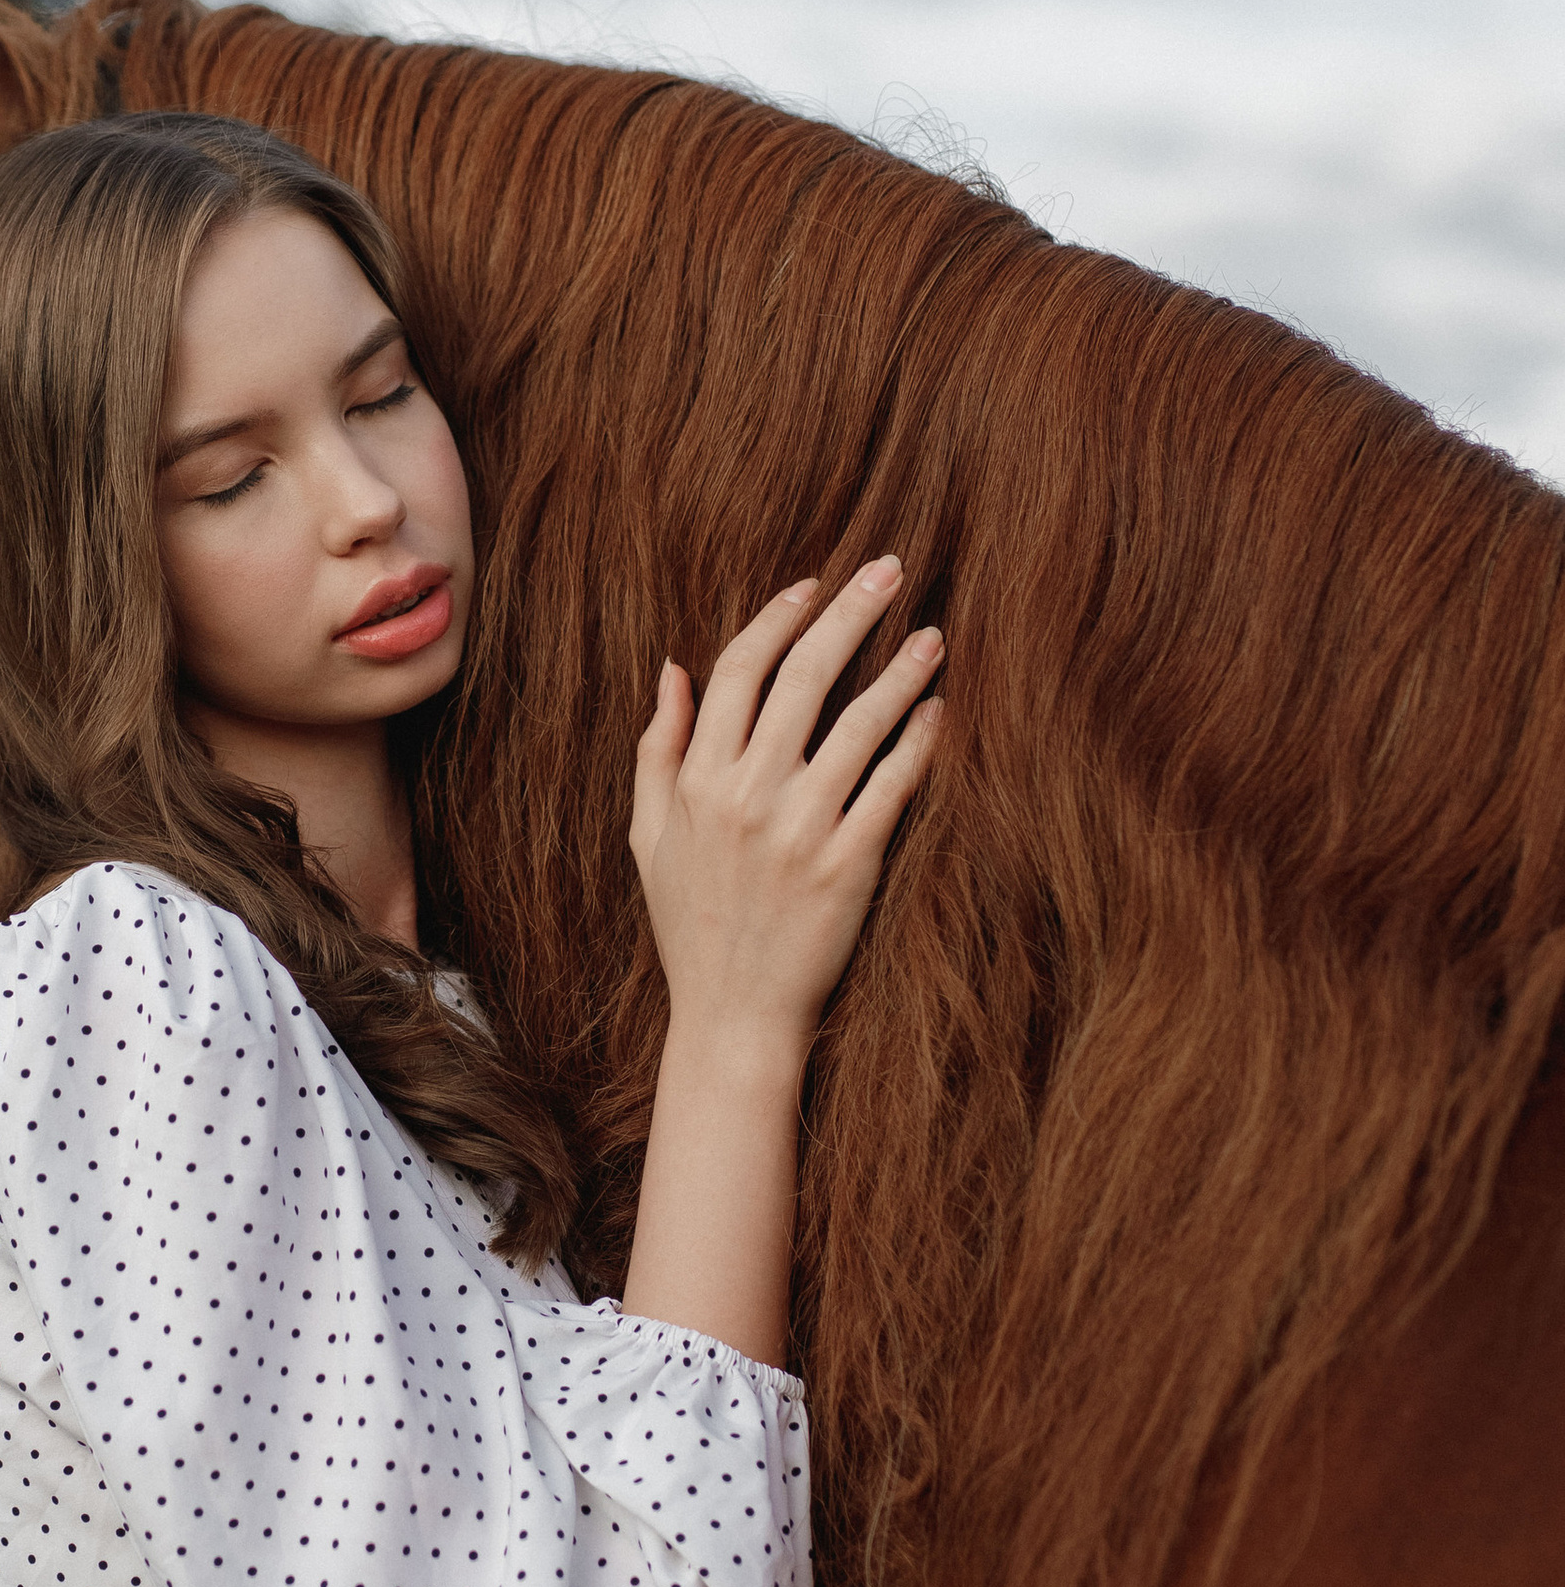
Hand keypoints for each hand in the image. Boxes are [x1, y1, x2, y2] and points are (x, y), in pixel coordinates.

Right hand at [629, 556, 943, 1059]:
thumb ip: (658, 750)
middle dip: (850, 613)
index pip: (738, 671)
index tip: (814, 584)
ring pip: (859, 723)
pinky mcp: (849, 866)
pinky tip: (938, 711)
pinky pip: (894, 786)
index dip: (778, 618)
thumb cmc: (691, 925)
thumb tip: (672, 669)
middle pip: (804, 677)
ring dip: (901, 669)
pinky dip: (919, 742)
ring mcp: (800, 830)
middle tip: (889, 569)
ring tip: (931, 634)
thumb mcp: (647, 836)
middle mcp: (746, 796)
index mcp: (696, 780)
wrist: (733, 1017)